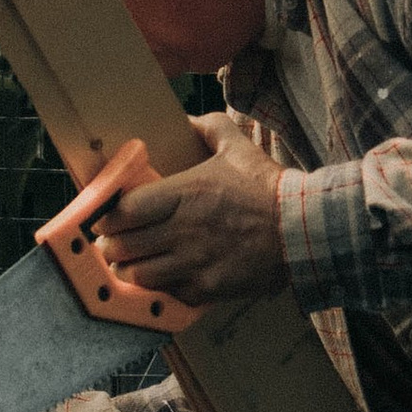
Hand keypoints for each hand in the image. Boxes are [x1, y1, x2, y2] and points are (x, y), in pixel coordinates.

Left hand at [97, 117, 286, 306]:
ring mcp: (196, 262)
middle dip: (111, 247)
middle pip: (124, 246)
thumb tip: (187, 119)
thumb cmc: (268, 187)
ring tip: (130, 265)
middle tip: (112, 245)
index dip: (108, 218)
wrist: (304, 228)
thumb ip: (209, 128)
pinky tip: (165, 278)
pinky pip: (170, 293)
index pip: (126, 211)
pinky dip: (163, 288)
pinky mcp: (210, 287)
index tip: (107, 219)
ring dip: (130, 270)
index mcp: (186, 193)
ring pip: (140, 275)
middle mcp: (185, 229)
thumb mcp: (238, 147)